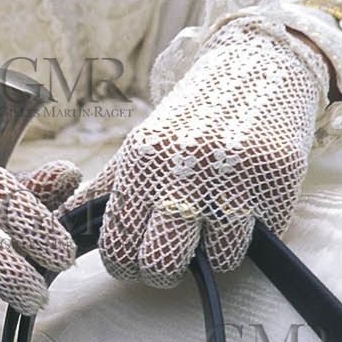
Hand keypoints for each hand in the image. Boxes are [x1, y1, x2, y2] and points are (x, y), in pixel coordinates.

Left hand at [64, 21, 327, 283]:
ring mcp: (233, 178)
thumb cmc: (191, 119)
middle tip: (174, 259)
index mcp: (143, 161)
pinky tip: (249, 201)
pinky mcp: (275, 182)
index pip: (119, 246)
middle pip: (162, 264)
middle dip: (165, 273)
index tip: (136, 263)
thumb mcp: (142, 146)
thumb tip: (65, 225)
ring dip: (217, 250)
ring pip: (219, 261)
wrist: (257, 68)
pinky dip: (254, 231)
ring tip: (217, 221)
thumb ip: (106, 189)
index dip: (125, 266)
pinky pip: (261, 239)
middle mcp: (184, 170)